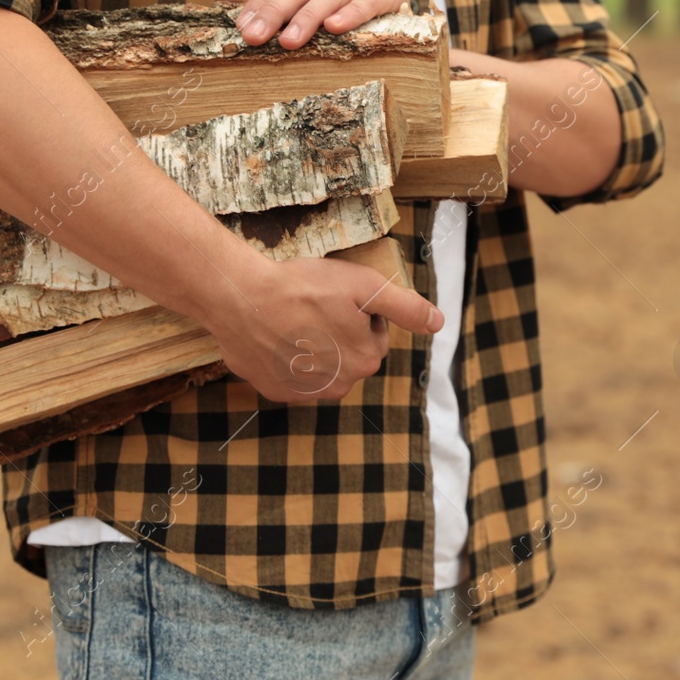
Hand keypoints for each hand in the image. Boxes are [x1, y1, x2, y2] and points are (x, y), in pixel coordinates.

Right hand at [204, 255, 442, 402]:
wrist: (241, 298)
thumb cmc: (303, 287)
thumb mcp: (364, 286)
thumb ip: (405, 306)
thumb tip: (438, 323)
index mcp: (365, 360)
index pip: (373, 334)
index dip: (357, 311)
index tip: (335, 298)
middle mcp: (338, 386)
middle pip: (349, 352)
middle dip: (337, 331)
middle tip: (313, 306)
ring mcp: (303, 393)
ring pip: (321, 365)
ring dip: (313, 346)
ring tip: (293, 319)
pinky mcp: (274, 391)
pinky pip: (291, 374)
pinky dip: (286, 357)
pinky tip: (274, 335)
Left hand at [218, 0, 411, 50]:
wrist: (399, 13)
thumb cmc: (346, 13)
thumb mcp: (305, 8)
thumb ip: (267, 1)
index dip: (259, 4)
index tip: (241, 28)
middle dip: (275, 13)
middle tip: (255, 37)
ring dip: (308, 17)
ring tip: (291, 40)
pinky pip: (367, 1)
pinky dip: (351, 13)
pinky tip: (335, 27)